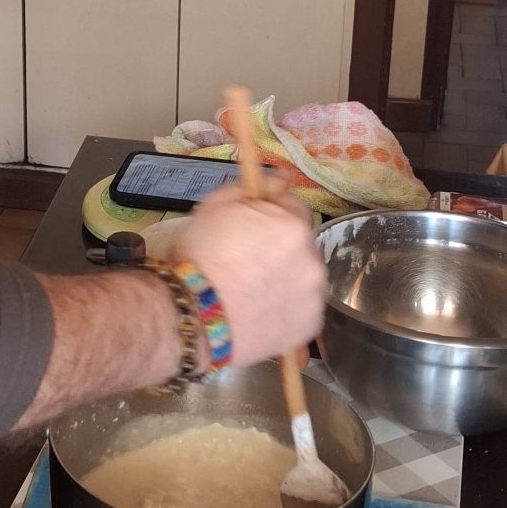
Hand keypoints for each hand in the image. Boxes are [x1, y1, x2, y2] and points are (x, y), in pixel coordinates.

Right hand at [182, 178, 325, 368]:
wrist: (193, 318)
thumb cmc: (199, 257)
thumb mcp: (216, 206)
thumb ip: (253, 187)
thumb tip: (281, 178)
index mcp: (294, 227)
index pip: (294, 207)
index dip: (271, 214)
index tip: (250, 227)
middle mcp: (314, 261)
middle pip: (301, 245)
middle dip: (280, 249)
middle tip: (245, 263)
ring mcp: (314, 299)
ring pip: (303, 279)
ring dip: (286, 279)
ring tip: (251, 293)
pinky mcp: (308, 329)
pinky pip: (301, 311)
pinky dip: (286, 310)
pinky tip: (259, 314)